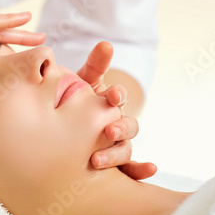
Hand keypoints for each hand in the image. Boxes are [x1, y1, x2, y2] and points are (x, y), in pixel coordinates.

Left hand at [77, 41, 155, 179]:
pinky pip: (130, 168)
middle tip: (108, 130)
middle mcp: (118, 122)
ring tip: (97, 160)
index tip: (112, 94)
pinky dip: (141, 170)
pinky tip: (150, 170)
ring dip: (116, 153)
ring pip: (125, 148)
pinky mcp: (115, 161)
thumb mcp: (84, 81)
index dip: (118, 95)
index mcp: (110, 101)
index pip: (119, 97)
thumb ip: (95, 65)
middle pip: (127, 125)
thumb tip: (106, 44)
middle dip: (120, 127)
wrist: (64, 123)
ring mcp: (117, 142)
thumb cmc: (77, 99)